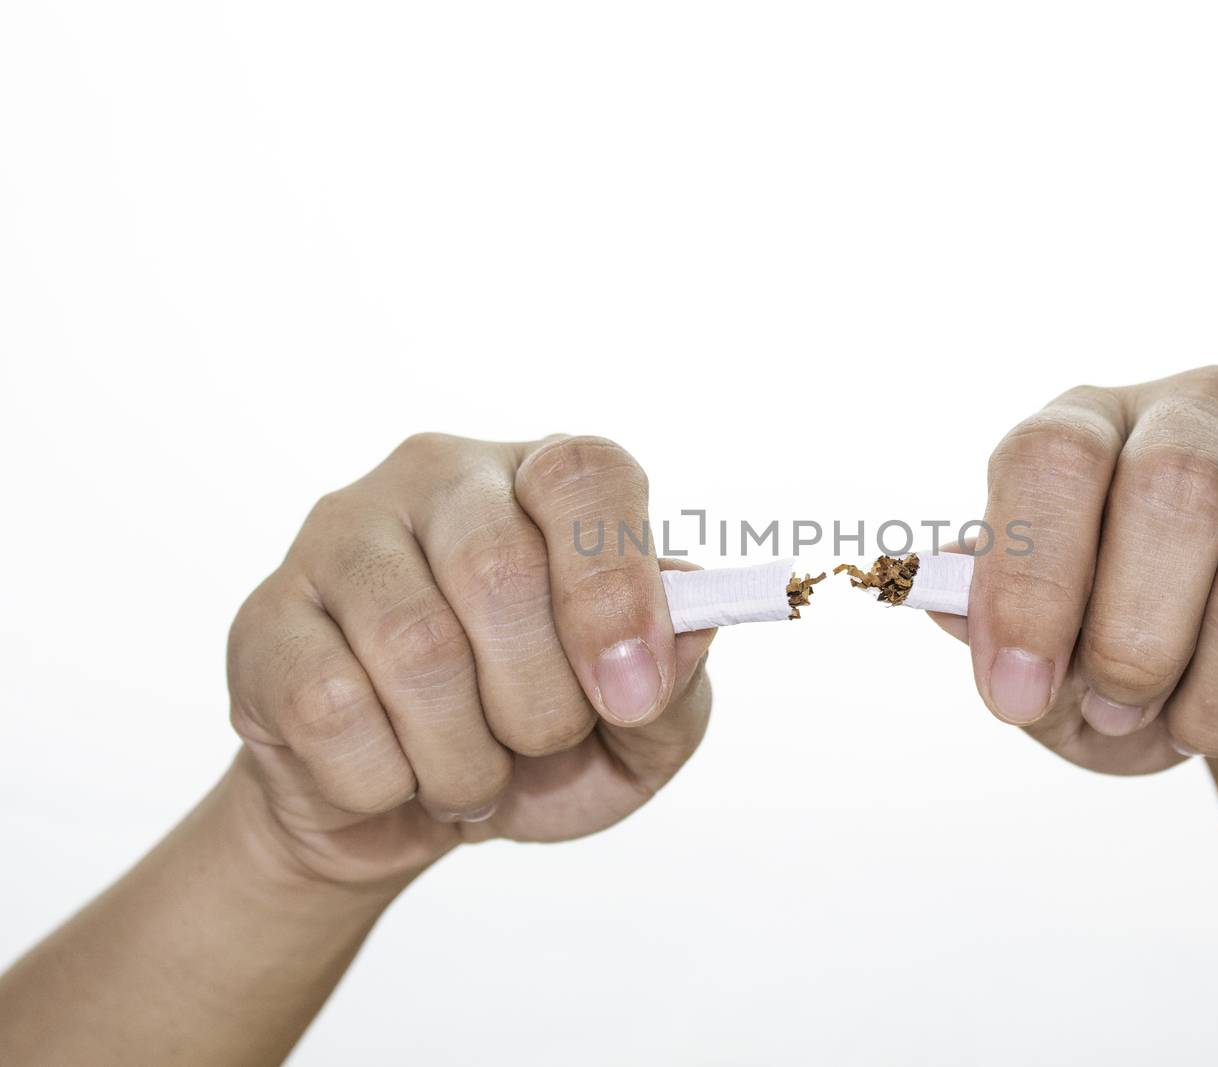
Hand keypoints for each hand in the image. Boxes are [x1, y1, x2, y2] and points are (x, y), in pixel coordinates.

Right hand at [226, 434, 711, 887]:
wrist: (398, 814)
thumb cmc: (533, 751)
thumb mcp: (636, 737)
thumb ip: (677, 684)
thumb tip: (689, 628)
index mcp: (544, 482)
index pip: (587, 474)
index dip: (614, 586)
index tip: (629, 694)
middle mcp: (441, 478)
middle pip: (499, 569)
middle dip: (539, 703)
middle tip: (539, 747)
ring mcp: (341, 535)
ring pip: (414, 647)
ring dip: (462, 757)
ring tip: (469, 774)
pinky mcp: (266, 615)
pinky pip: (329, 707)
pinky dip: (384, 780)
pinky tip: (391, 773)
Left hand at [950, 366, 1217, 776]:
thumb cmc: (1139, 667)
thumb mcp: (1049, 667)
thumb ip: (993, 633)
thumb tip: (942, 593)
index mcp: (1092, 421)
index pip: (1050, 457)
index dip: (1028, 582)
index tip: (1015, 692)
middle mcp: (1203, 408)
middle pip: (1172, 492)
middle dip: (1132, 643)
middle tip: (1117, 707)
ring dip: (1216, 702)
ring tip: (1195, 722)